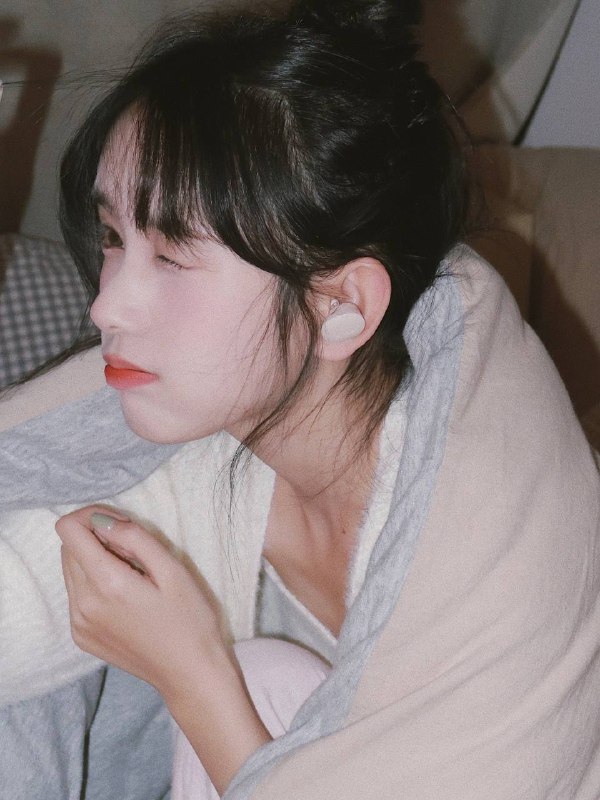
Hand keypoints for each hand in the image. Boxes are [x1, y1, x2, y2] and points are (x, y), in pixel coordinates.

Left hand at [56, 505, 271, 791]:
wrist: (190, 673)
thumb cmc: (190, 619)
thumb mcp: (173, 569)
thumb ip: (134, 537)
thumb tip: (102, 520)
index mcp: (106, 584)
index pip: (68, 529)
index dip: (92, 515)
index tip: (121, 523)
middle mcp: (83, 605)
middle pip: (68, 547)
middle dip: (96, 536)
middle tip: (135, 548)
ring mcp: (79, 624)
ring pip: (71, 569)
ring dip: (95, 559)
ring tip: (134, 572)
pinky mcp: (82, 636)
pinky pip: (76, 594)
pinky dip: (95, 583)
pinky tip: (127, 595)